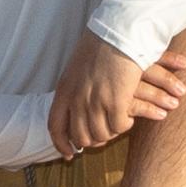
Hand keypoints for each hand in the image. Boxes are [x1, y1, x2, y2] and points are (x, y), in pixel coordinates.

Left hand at [49, 33, 185, 155]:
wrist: (121, 32)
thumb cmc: (103, 45)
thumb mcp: (78, 67)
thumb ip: (75, 87)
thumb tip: (76, 104)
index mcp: (65, 89)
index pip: (55, 126)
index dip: (61, 143)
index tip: (69, 154)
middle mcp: (77, 99)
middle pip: (81, 136)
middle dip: (93, 142)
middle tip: (104, 139)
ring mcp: (96, 102)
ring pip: (102, 134)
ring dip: (111, 133)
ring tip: (119, 124)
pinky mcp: (116, 101)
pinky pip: (120, 127)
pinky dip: (125, 125)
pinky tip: (130, 117)